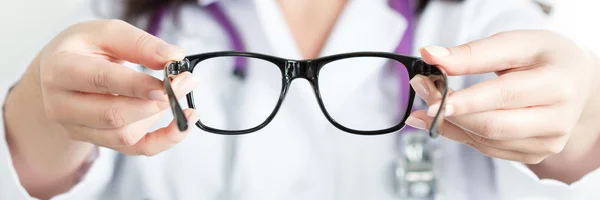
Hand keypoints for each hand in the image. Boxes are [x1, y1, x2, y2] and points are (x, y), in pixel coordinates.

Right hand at [34, 19, 197, 155]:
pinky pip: (135, 149)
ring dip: (159, 116)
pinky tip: (183, 124)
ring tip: (177, 93)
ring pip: (125, 135)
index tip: (170, 81)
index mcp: (60, 70)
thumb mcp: (106, 32)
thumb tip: (173, 56)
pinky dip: (164, 140)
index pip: (101, 80)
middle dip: (157, 102)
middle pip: (114, 115)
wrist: (59, 73)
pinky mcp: (96, 140)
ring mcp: (76, 128)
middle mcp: (61, 105)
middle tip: (185, 82)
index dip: (138, 85)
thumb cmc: (84, 48)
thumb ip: (139, 43)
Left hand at [406, 30, 599, 165]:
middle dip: (449, 110)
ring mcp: (546, 142)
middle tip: (421, 87)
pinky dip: (458, 133)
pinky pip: (486, 149)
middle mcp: (557, 120)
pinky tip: (440, 119)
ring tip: (427, 101)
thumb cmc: (544, 58)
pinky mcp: (532, 154)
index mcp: (558, 85)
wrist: (574, 80)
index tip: (432, 98)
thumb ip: (473, 53)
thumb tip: (431, 56)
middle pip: (492, 125)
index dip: (465, 100)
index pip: (505, 96)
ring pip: (485, 140)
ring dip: (448, 123)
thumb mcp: (514, 43)